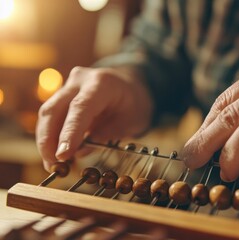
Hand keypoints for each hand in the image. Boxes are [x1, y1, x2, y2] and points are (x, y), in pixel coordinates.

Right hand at [36, 66, 152, 170]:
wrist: (129, 85)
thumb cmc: (134, 103)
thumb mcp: (132, 121)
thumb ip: (107, 133)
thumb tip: (79, 151)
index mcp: (102, 83)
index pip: (80, 108)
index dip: (69, 133)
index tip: (62, 155)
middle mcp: (80, 80)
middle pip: (53, 110)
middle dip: (48, 141)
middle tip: (53, 166)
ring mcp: (68, 86)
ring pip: (47, 114)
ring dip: (46, 141)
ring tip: (53, 165)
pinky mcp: (61, 96)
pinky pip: (50, 116)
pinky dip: (50, 136)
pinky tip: (55, 154)